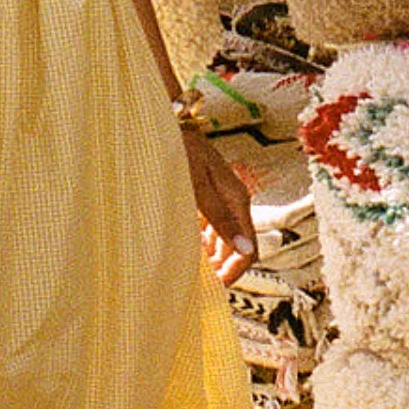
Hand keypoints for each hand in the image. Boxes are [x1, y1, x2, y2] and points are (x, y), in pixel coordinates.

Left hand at [182, 127, 257, 283]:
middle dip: (222, 268)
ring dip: (210, 258)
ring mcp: (218, 198)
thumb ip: (219, 217)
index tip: (215, 288)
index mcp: (236, 200)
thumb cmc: (176, 149)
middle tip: (197, 285)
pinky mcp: (203, 195)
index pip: (249, 250)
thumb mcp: (196, 185)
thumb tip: (245, 250)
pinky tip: (183, 249)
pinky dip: (199, 242)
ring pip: (222, 239)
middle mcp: (232, 201)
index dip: (235, 273)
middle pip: (237, 247)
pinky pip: (208, 228)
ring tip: (189, 271)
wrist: (160, 120)